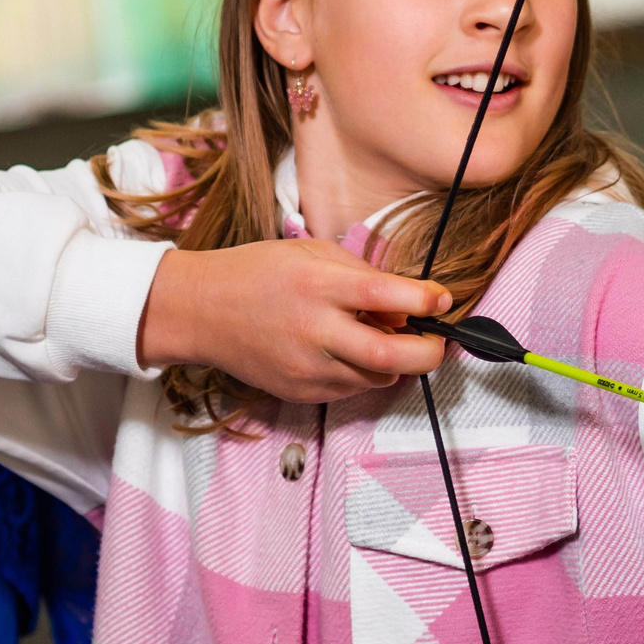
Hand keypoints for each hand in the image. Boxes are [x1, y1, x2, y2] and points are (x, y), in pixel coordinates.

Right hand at [137, 239, 450, 401]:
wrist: (202, 311)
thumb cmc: (259, 273)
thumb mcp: (314, 253)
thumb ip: (364, 276)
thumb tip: (409, 306)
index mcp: (319, 285)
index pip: (386, 296)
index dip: (425, 300)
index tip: (442, 299)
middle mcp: (315, 330)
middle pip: (390, 356)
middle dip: (428, 352)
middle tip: (436, 341)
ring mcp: (307, 367)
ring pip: (377, 378)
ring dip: (395, 362)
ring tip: (381, 337)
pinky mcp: (300, 391)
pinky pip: (351, 389)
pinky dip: (365, 373)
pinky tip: (350, 352)